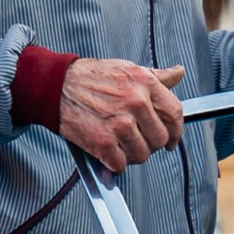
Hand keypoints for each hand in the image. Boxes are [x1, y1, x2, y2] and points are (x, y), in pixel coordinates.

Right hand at [58, 56, 186, 168]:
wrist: (56, 85)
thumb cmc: (90, 77)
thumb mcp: (128, 69)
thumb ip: (157, 75)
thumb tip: (177, 74)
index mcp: (145, 83)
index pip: (175, 113)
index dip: (176, 131)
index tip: (171, 139)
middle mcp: (135, 102)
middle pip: (160, 138)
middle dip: (151, 143)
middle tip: (138, 140)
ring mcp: (119, 124)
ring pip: (142, 155)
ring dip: (132, 155)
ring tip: (120, 144)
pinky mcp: (102, 142)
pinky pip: (120, 164)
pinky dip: (114, 164)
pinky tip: (108, 152)